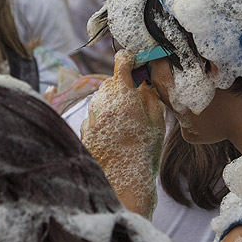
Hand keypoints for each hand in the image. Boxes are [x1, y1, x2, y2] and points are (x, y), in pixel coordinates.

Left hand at [81, 51, 165, 218]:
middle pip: (111, 82)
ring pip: (102, 98)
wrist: (123, 182)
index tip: (135, 63)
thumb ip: (151, 97)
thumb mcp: (156, 123)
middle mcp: (103, 102)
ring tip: (126, 125)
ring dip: (113, 104)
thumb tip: (144, 83)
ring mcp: (91, 116)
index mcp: (123, 96)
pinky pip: (95, 115)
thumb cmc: (144, 152)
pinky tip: (115, 135)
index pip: (122, 62)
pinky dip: (104, 119)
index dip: (129, 59)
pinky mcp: (84, 129)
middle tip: (137, 103)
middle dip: (123, 88)